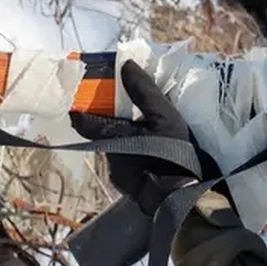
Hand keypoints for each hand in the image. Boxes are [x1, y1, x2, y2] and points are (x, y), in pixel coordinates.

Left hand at [70, 60, 197, 213]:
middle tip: (134, 118)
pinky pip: (128, 168)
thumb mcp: (164, 115)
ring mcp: (119, 177)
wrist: (187, 199)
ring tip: (151, 140)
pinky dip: (137, 161)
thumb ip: (143, 91)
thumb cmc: (174, 154)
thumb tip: (125, 65)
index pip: (84, 123)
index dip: (80, 111)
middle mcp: (110, 158)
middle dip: (116, 127)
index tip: (80, 102)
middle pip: (105, 137)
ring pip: (118, 153)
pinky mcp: (130, 190)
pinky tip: (155, 159)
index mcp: (113, 137)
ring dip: (128, 145)